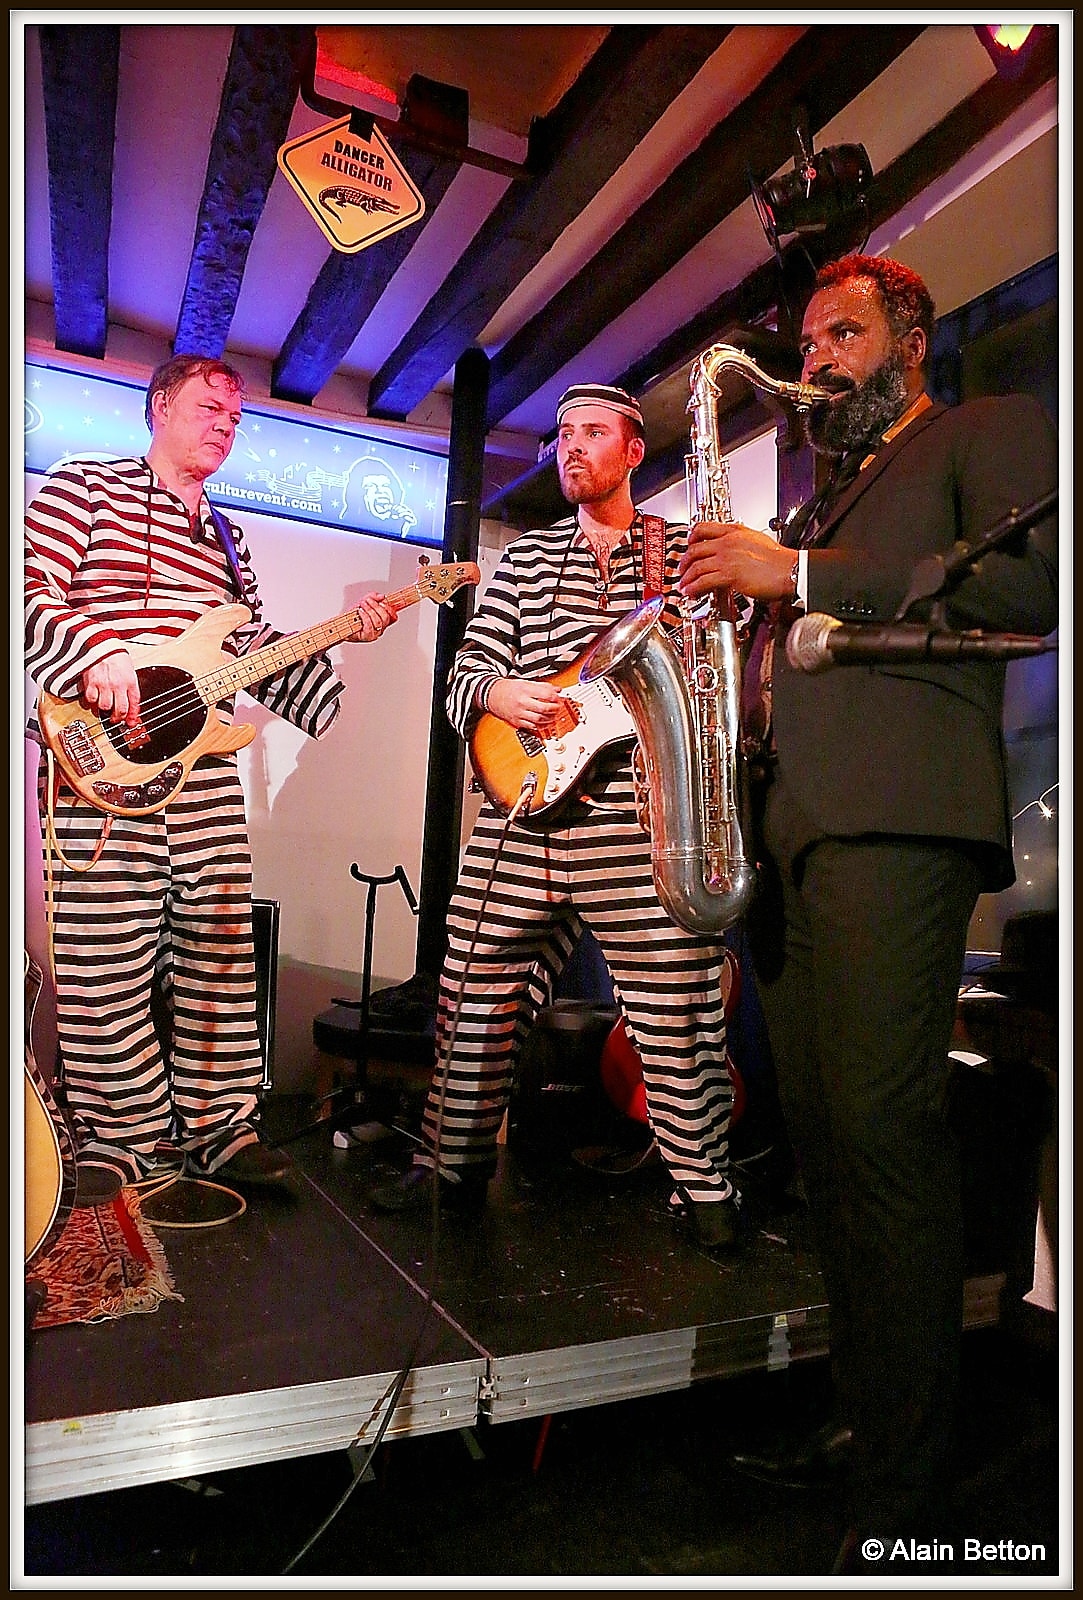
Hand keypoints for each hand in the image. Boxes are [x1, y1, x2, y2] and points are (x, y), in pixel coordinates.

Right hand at [82, 652, 140, 724]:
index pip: (134, 703)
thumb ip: (130, 687)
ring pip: (105, 707)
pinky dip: (92, 701)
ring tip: (105, 704)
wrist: (100, 643)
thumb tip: (131, 704)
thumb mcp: (129, 670)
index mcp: (130, 681)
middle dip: (118, 717)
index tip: (131, 722)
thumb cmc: (114, 655)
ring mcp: (104, 685)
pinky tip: (94, 697)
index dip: (133, 716)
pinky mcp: (91, 683)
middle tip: (116, 718)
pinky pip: (91, 700)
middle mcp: (118, 685)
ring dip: (105, 708)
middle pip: (120, 710)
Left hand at [348, 594, 397, 642]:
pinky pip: (369, 626)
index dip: (389, 608)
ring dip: (369, 610)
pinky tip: (360, 611)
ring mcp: (374, 634)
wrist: (343, 624)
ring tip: (362, 604)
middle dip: (376, 606)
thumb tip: (382, 596)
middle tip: (368, 601)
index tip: (382, 601)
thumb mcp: (364, 602)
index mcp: (383, 621)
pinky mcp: (367, 637)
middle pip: (385, 617)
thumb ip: (373, 597)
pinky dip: (365, 616)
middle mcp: (381, 628)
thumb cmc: (354, 615)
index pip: (393, 616)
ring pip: (378, 621)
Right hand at [484, 676, 567, 729]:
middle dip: (555, 709)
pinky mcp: (517, 722)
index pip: (546, 695)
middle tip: (558, 708)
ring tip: (553, 715)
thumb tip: (557, 690)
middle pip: (544, 708)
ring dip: (550, 719)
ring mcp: (519, 713)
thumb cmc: (508, 688)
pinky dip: (540, 725)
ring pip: (539, 719)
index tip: (559, 698)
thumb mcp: (526, 682)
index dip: (556, 698)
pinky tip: (544, 722)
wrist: (492, 695)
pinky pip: (531, 726)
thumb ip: (542, 686)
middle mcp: (522, 702)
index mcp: (525, 690)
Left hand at [678, 520, 792, 603]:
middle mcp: (728, 542)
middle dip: (684, 562)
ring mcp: (727, 558)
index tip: (688, 546)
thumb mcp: (756, 539)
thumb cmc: (779, 559)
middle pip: (695, 549)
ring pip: (696, 567)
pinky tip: (692, 593)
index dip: (690, 538)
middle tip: (682, 571)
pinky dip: (694, 588)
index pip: (703, 528)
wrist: (789, 569)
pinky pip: (704, 581)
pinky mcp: (729, 575)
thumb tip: (730, 549)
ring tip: (684, 586)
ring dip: (687, 578)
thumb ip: (739, 542)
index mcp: (734, 531)